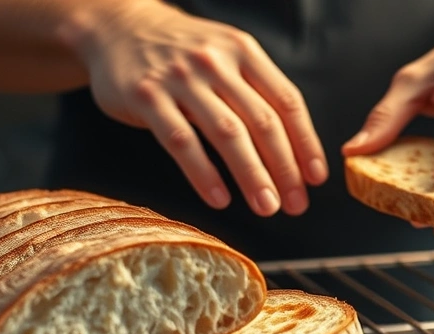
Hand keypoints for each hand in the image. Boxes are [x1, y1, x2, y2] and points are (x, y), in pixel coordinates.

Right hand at [66, 1, 326, 215]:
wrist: (118, 27)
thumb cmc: (180, 53)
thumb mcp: (224, 55)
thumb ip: (254, 90)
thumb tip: (292, 147)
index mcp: (244, 51)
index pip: (286, 101)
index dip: (306, 143)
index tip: (315, 179)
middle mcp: (216, 61)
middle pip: (262, 122)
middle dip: (285, 168)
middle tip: (295, 205)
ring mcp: (180, 78)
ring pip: (227, 134)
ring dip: (252, 175)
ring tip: (266, 207)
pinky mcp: (146, 96)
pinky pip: (181, 141)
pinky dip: (203, 174)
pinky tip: (219, 199)